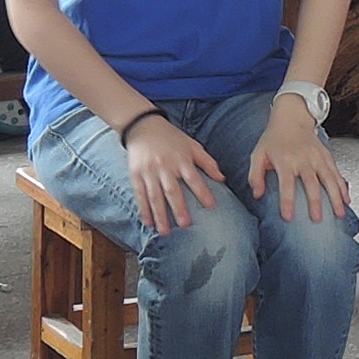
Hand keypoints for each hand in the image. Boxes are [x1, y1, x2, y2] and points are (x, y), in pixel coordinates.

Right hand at [121, 113, 227, 235]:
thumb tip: (222, 179)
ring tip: (164, 232)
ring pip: (154, 196)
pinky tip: (148, 222)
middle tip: (185, 225)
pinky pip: (140, 194)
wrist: (143, 126)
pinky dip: (144, 209)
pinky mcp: (136, 174)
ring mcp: (149, 171)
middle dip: (178, 208)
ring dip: (160, 215)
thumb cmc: (171, 138)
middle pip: (172, 190)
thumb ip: (207, 162)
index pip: (193, 178)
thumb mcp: (192, 145)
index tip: (211, 205)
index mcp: (181, 159)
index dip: (202, 191)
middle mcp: (164, 166)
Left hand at [252, 97, 350, 221]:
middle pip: (312, 183)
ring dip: (335, 197)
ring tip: (339, 214)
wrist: (292, 118)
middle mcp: (303, 159)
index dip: (287, 201)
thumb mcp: (258, 154)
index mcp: (285, 160)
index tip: (288, 217)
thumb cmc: (274, 139)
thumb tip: (257, 194)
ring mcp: (317, 157)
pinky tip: (346, 200)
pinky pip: (337, 173)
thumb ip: (255, 175)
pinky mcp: (326, 156)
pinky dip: (343, 187)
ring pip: (329, 179)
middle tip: (317, 220)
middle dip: (315, 203)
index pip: (286, 184)